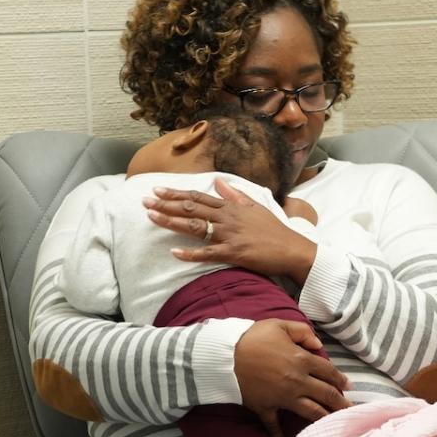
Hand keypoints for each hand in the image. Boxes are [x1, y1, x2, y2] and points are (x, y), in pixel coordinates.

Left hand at [144, 179, 316, 284]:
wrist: (292, 249)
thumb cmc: (274, 230)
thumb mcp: (256, 207)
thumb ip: (235, 195)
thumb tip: (218, 182)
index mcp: (231, 207)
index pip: (198, 197)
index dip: (176, 194)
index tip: (157, 190)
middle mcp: (228, 218)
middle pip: (191, 209)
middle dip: (166, 204)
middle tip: (144, 201)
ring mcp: (230, 235)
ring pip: (195, 227)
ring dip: (172, 222)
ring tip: (152, 217)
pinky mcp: (234, 253)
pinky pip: (208, 253)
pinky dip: (191, 254)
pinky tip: (174, 253)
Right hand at [235, 319, 351, 436]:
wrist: (223, 356)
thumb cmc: (252, 338)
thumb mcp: (279, 325)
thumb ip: (302, 332)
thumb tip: (318, 345)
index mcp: (301, 360)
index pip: (328, 372)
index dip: (340, 379)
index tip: (349, 386)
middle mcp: (297, 381)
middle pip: (326, 394)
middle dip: (341, 402)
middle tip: (351, 409)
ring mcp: (282, 397)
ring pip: (310, 412)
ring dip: (325, 418)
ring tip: (336, 424)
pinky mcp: (266, 408)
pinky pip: (275, 425)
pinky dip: (280, 436)